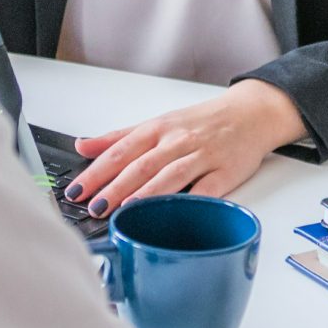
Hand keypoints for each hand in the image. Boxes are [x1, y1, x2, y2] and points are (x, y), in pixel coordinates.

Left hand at [65, 80, 305, 217]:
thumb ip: (119, 137)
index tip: (77, 189)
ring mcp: (202, 156)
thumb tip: (82, 146)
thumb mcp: (157, 123)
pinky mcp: (225, 172)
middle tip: (93, 206)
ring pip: (170, 175)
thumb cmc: (201, 121)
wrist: (250, 113)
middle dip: (115, 186)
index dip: (98, 170)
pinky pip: (206, 189)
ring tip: (124, 211)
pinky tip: (174, 214)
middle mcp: (177, 140)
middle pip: (141, 164)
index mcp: (158, 128)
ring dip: (145, 194)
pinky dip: (189, 201)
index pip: (121, 149)